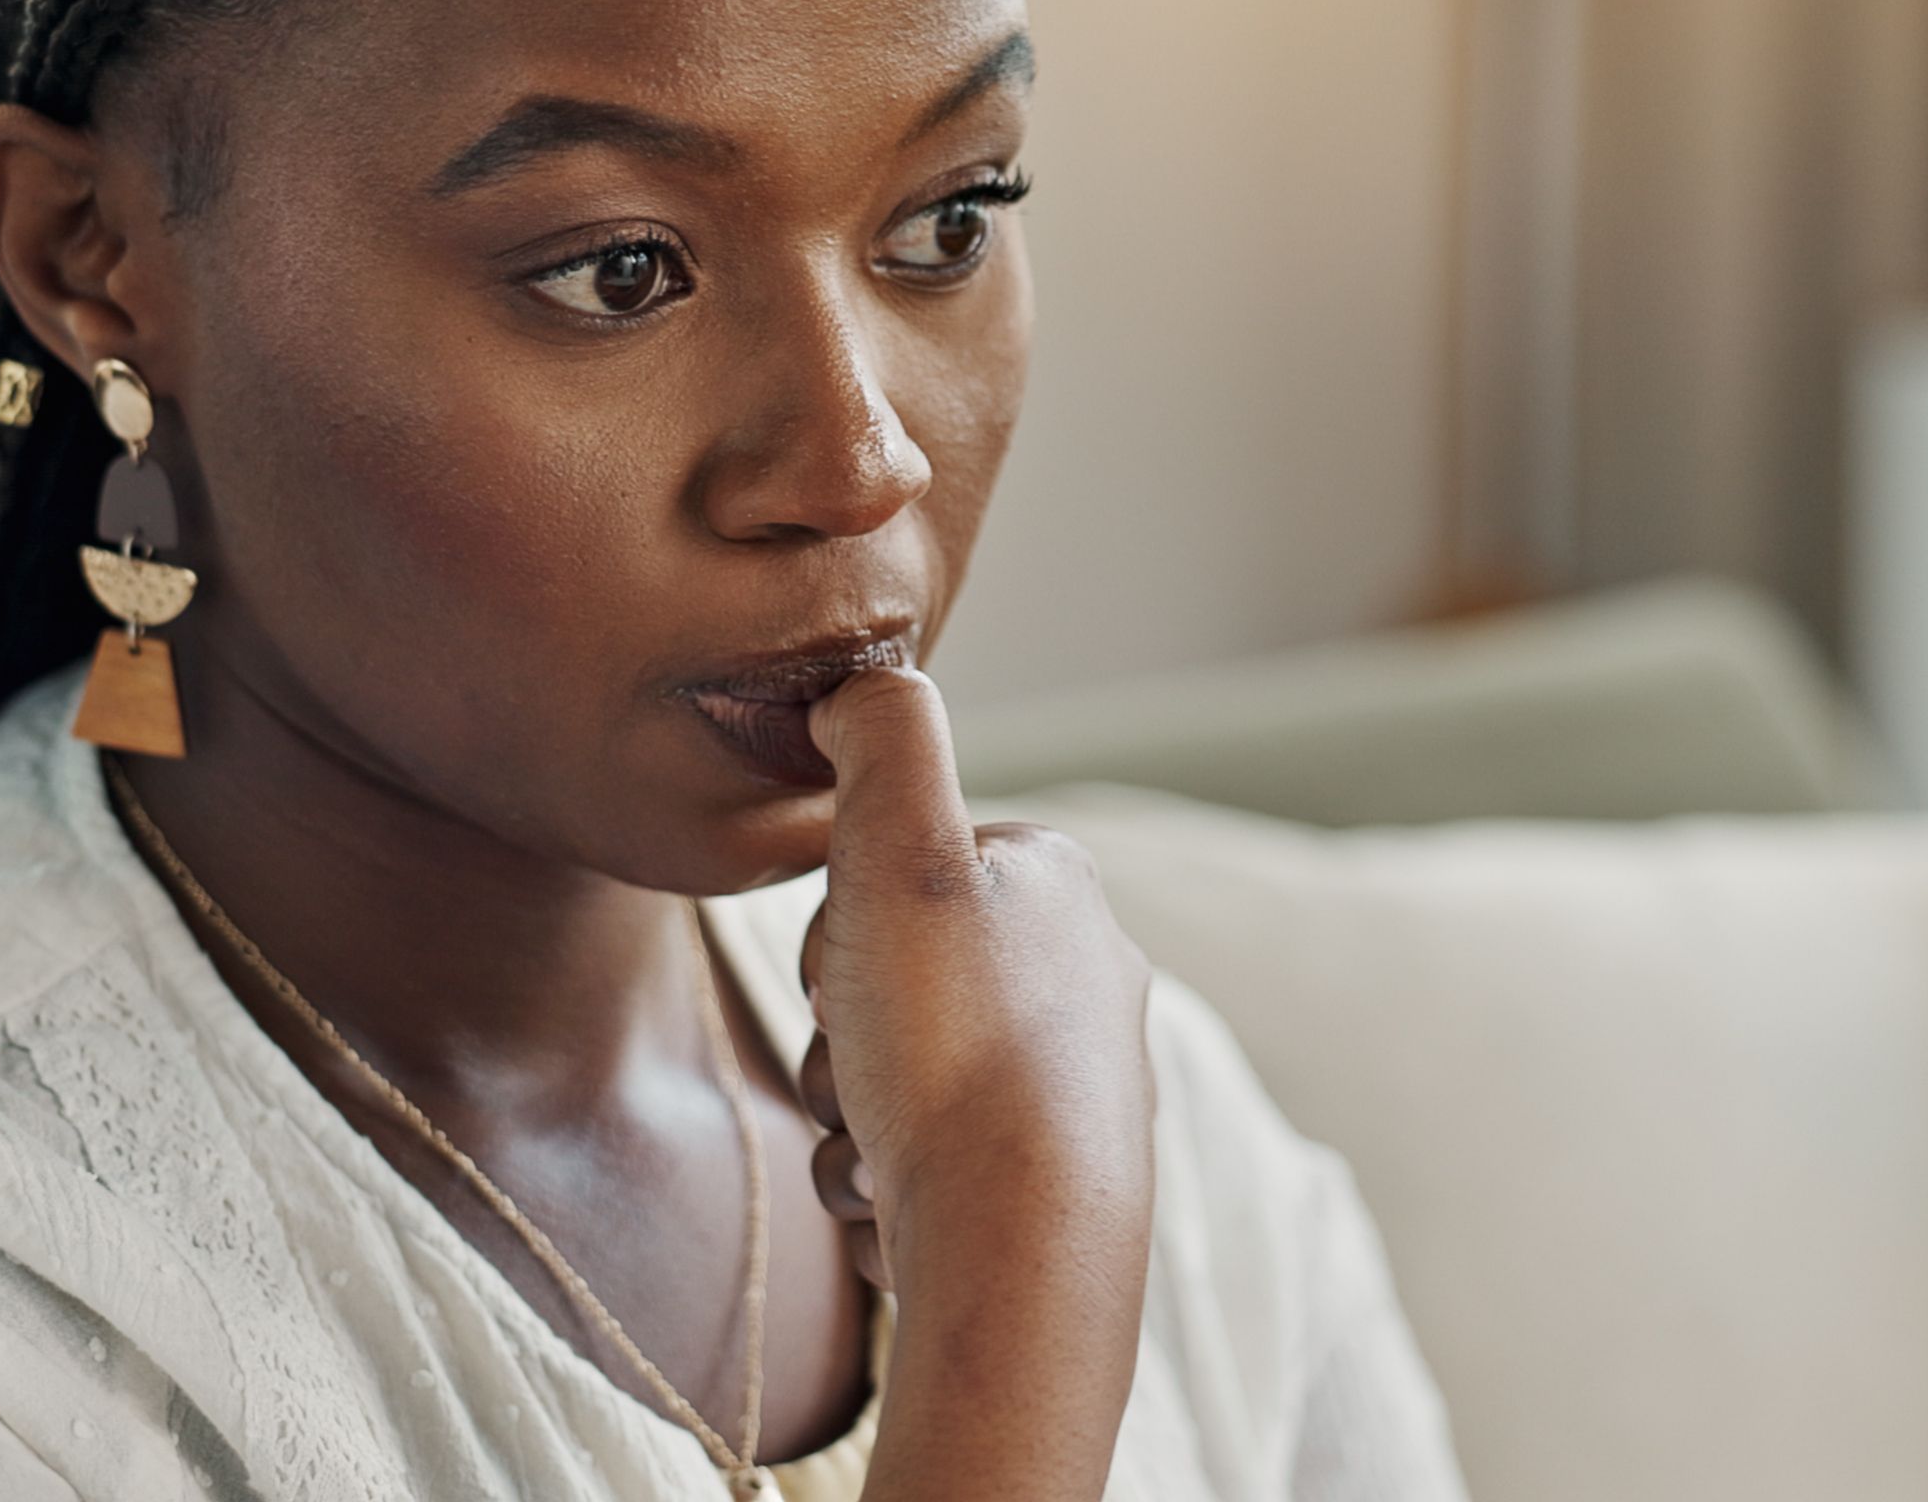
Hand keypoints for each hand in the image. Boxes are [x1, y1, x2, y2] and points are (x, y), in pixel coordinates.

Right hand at [795, 667, 1154, 1296]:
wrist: (1018, 1247)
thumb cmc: (955, 1049)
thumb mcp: (900, 847)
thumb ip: (885, 738)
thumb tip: (865, 681)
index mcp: (1058, 887)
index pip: (895, 869)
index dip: (843, 924)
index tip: (852, 969)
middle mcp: (1084, 978)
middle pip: (888, 985)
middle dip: (843, 1039)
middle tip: (862, 1062)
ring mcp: (1075, 1088)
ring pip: (892, 1085)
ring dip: (853, 1122)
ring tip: (885, 1147)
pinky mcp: (1053, 1183)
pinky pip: (921, 1170)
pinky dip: (890, 1190)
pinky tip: (903, 1205)